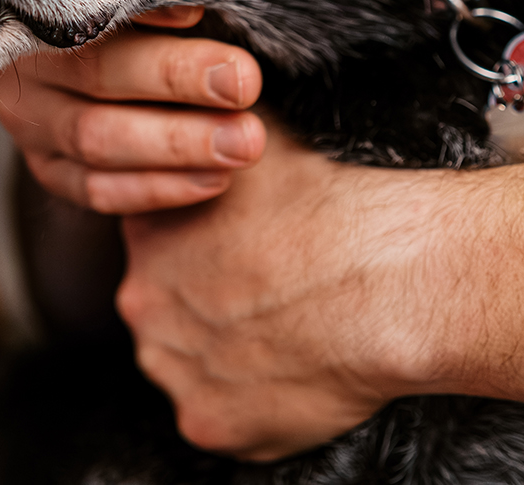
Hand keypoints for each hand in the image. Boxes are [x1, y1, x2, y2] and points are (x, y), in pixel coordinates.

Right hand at [0, 7, 266, 213]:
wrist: (111, 65)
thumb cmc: (138, 20)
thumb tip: (187, 12)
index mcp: (37, 13)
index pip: (88, 12)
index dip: (144, 12)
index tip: (202, 16)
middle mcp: (24, 71)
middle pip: (96, 76)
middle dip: (176, 80)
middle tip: (244, 84)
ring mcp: (31, 127)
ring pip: (97, 142)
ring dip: (178, 144)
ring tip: (244, 141)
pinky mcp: (50, 171)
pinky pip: (99, 191)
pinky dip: (159, 188)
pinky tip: (215, 179)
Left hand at [117, 121, 445, 458]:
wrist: (380, 278)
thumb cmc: (327, 202)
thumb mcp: (256, 133)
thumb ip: (212, 126)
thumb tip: (206, 100)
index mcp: (144, 231)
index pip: (154, 238)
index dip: (199, 241)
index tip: (242, 243)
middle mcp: (143, 301)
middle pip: (165, 303)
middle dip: (207, 299)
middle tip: (269, 288)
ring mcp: (174, 367)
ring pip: (192, 362)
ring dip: (228, 352)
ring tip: (289, 328)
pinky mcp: (210, 423)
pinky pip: (225, 418)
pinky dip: (256, 405)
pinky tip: (295, 372)